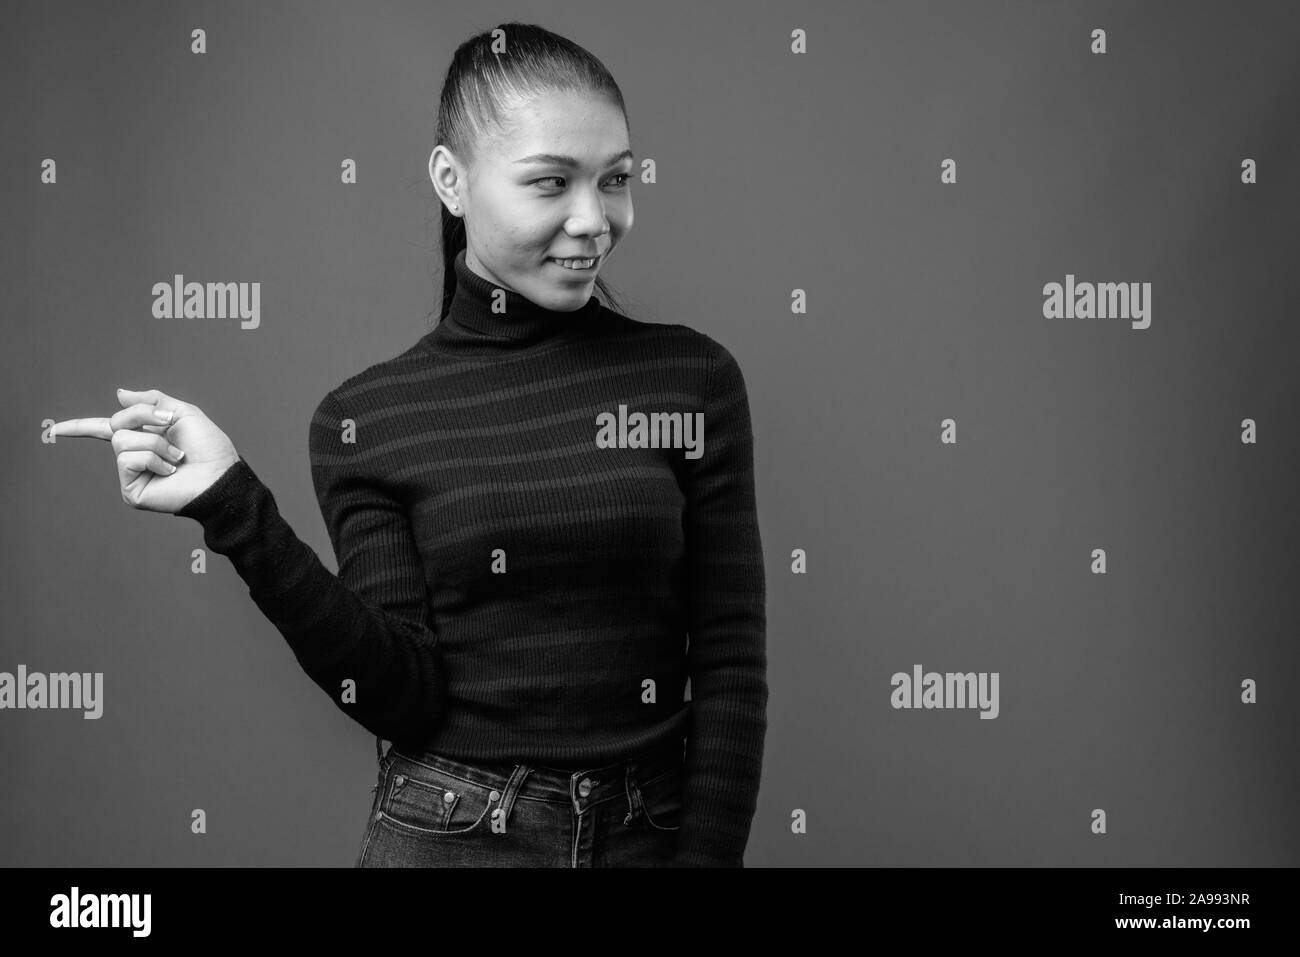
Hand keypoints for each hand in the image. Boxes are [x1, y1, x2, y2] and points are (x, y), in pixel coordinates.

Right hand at [52, 388, 240, 513]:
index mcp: (143, 436)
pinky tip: (169, 470)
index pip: (106, 429)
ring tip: (176, 456)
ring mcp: (131, 473)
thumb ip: (151, 400)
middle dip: (144, 417)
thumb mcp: (181, 413)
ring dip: (155, 443)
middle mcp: (133, 454)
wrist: (220, 474)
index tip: (54, 428)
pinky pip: (128, 459)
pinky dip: (152, 459)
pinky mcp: (131, 489)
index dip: (79, 427)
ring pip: (122, 441)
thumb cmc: (208, 447)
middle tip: (170, 426)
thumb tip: (118, 394)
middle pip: (116, 423)